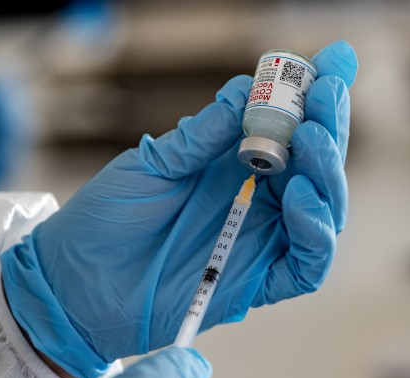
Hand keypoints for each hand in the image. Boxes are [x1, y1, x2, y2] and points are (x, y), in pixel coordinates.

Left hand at [2, 41, 357, 377]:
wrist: (75, 282)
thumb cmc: (108, 219)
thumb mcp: (153, 165)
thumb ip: (204, 135)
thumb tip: (247, 88)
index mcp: (232, 166)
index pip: (288, 129)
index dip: (314, 98)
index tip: (334, 62)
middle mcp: (255, 201)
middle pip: (315, 166)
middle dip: (327, 126)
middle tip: (324, 94)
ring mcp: (259, 242)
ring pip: (323, 211)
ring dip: (326, 173)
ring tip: (309, 139)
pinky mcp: (256, 283)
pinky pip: (306, 265)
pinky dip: (315, 233)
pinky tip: (298, 198)